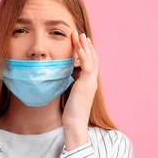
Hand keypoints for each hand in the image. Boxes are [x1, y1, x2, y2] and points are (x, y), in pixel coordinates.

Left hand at [62, 30, 99, 147]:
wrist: (75, 123)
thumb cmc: (71, 113)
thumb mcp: (71, 95)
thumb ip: (71, 85)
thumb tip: (65, 78)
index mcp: (89, 83)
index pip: (89, 63)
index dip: (86, 52)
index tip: (80, 42)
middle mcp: (92, 81)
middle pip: (92, 58)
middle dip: (86, 45)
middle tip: (80, 34)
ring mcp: (91, 82)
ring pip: (91, 59)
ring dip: (85, 46)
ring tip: (80, 35)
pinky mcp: (87, 84)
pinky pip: (87, 66)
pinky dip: (84, 55)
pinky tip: (79, 47)